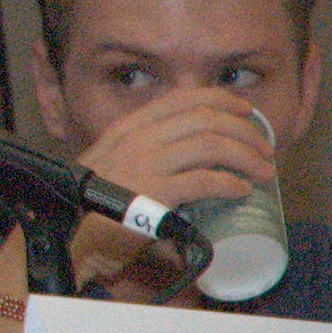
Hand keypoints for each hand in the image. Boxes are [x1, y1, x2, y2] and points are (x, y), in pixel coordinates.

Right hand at [68, 89, 273, 297]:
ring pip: (210, 144)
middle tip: (263, 149)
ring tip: (262, 170)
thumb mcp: (112, 166)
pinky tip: (241, 191)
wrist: (68, 234)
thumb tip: (183, 165)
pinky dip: (230, 183)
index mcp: (128, 127)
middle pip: (204, 118)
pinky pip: (204, 180)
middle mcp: (137, 137)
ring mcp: (144, 163)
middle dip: (243, 130)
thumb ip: (141, 157)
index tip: (245, 109)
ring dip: (245, 155)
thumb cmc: (91, 206)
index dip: (220, 99)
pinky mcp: (154, 193)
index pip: (181, 97)